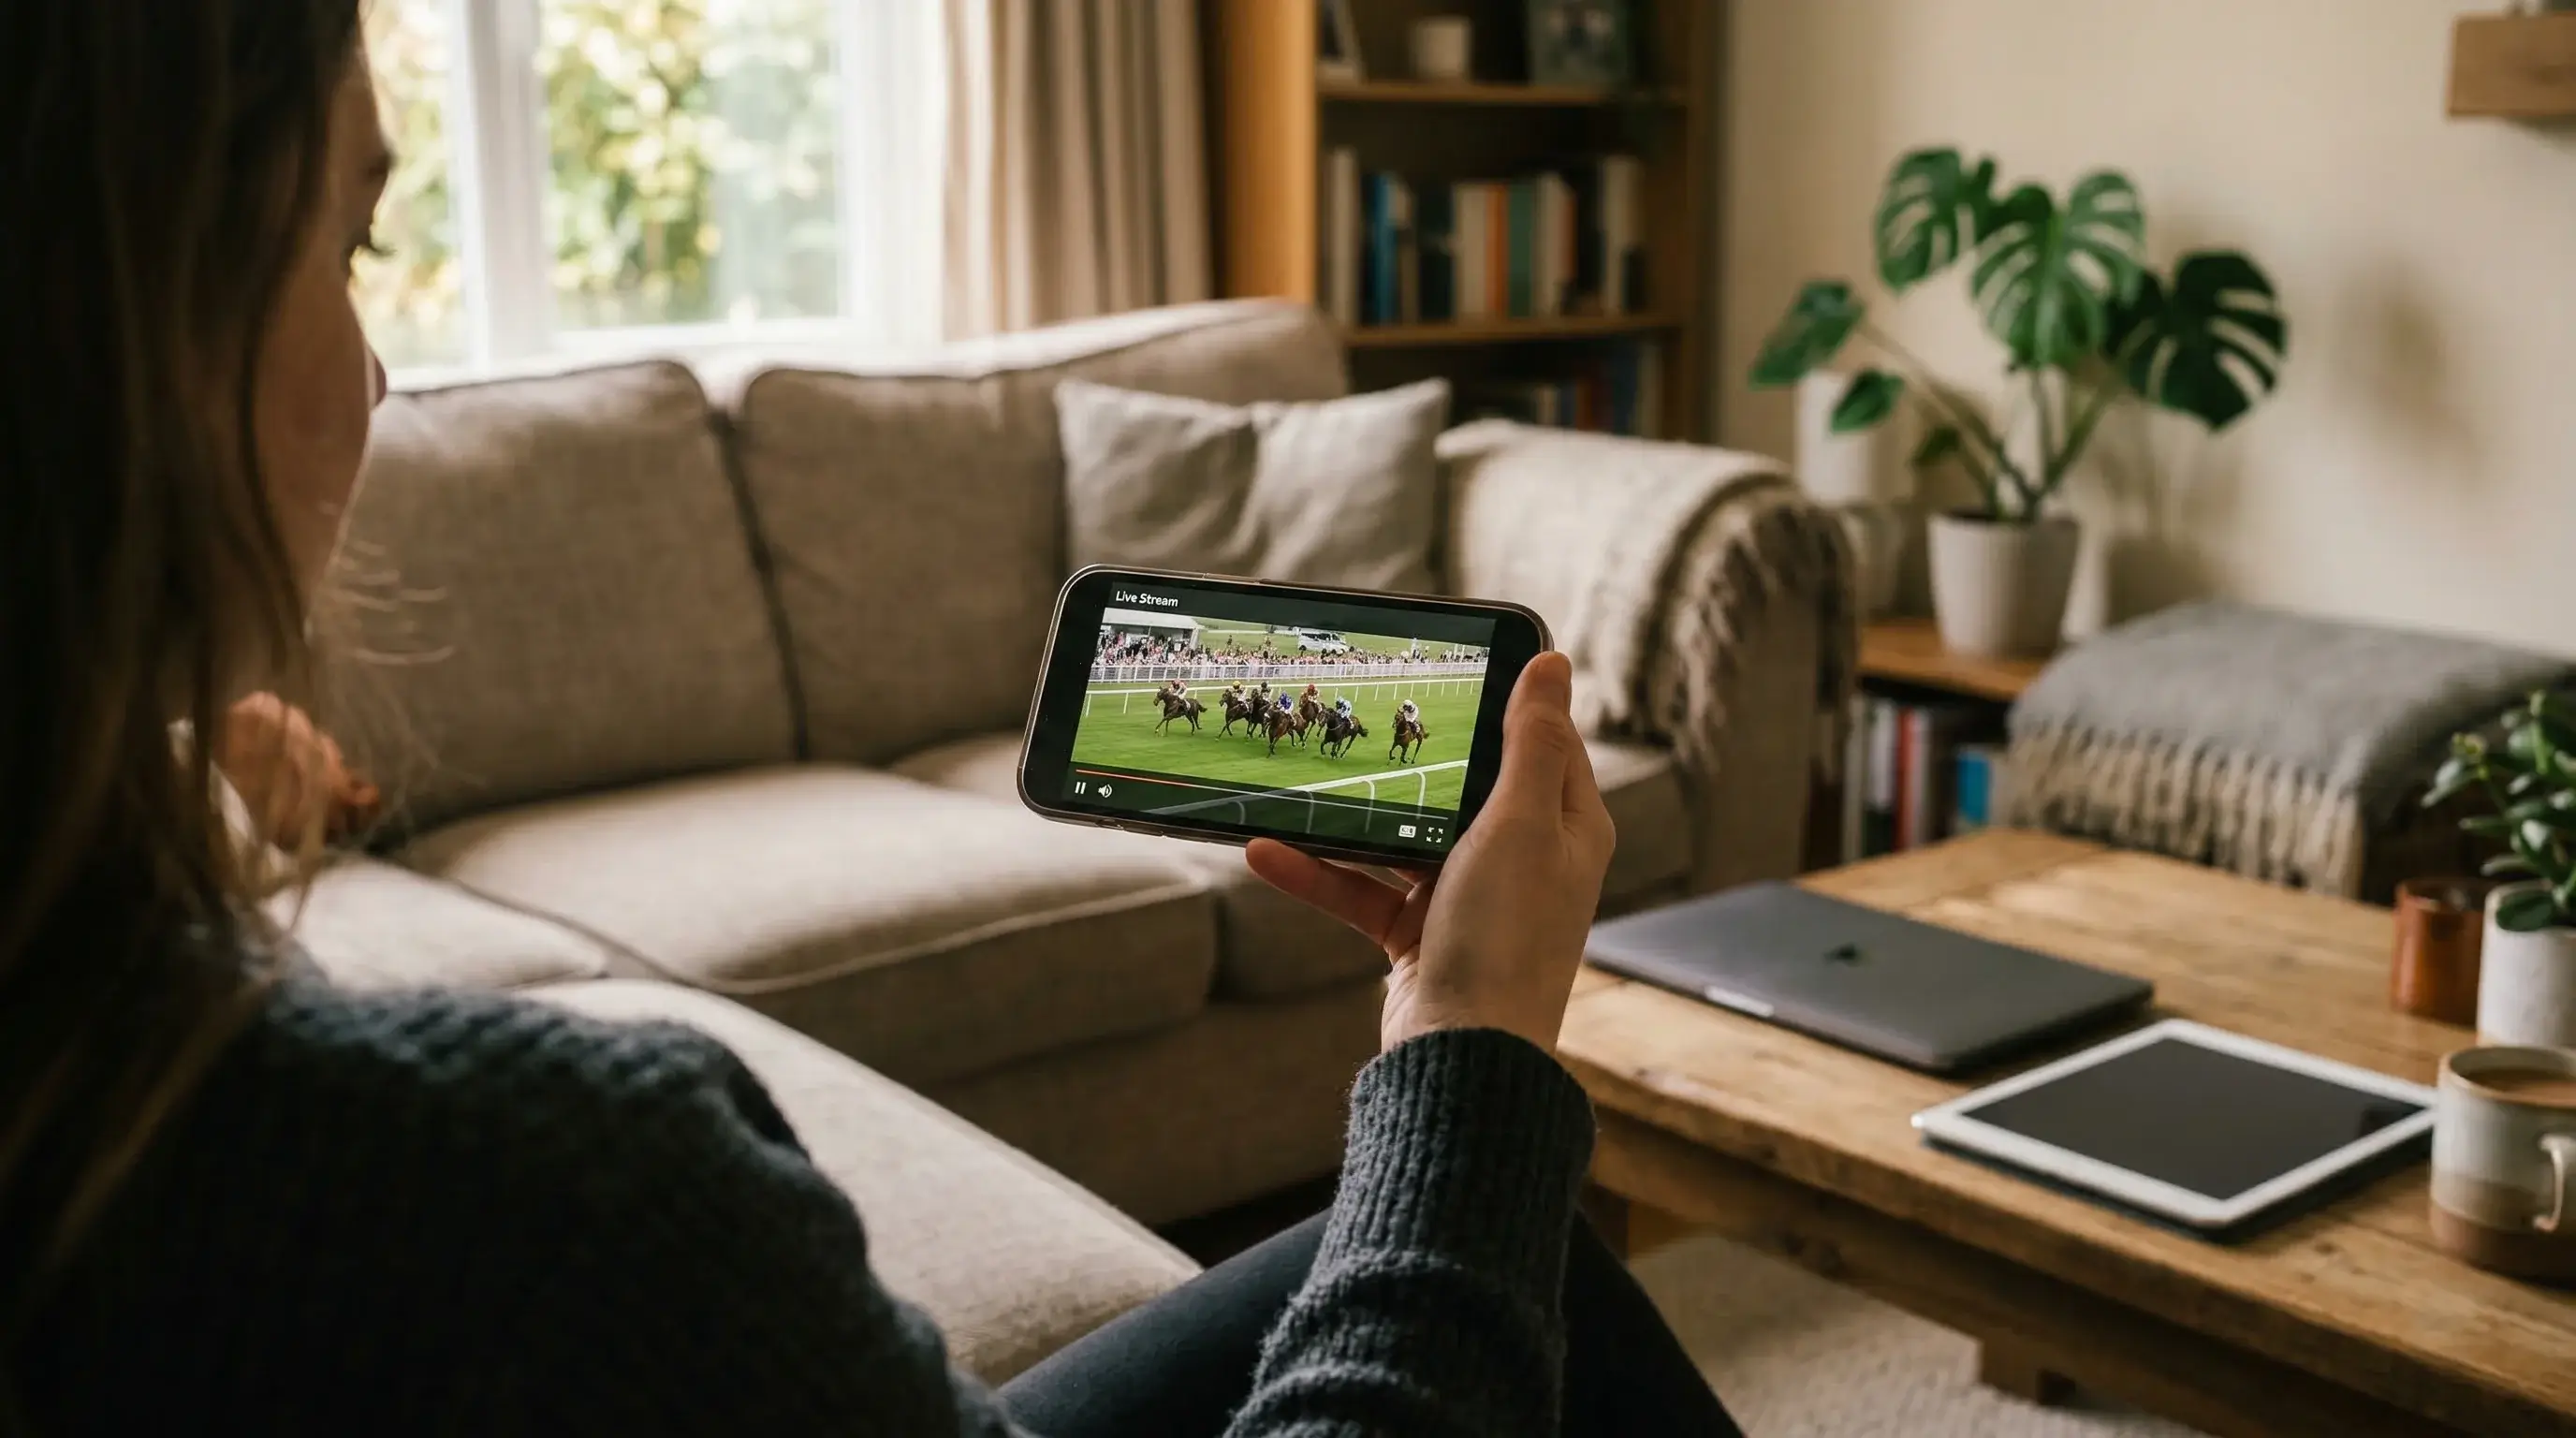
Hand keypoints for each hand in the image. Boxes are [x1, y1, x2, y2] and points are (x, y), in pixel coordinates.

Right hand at [1245, 651, 1614, 1053]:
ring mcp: (1468, 898)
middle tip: (1363, 708)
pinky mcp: (1419, 935)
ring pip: (1402, 837)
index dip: (1506, 700)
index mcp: (1566, 826)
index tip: (1458, 662)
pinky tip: (1265, 851)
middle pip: (1465, 784)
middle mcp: (1523, 859)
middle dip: (1412, 753)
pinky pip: (1363, 889)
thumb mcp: (1519, 822)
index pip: (1543, 742)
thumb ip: (1530, 741)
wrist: (1462, 1057)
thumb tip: (1552, 663)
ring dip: (1348, 815)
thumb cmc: (1505, 939)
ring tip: (1296, 780)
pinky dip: (1317, 872)